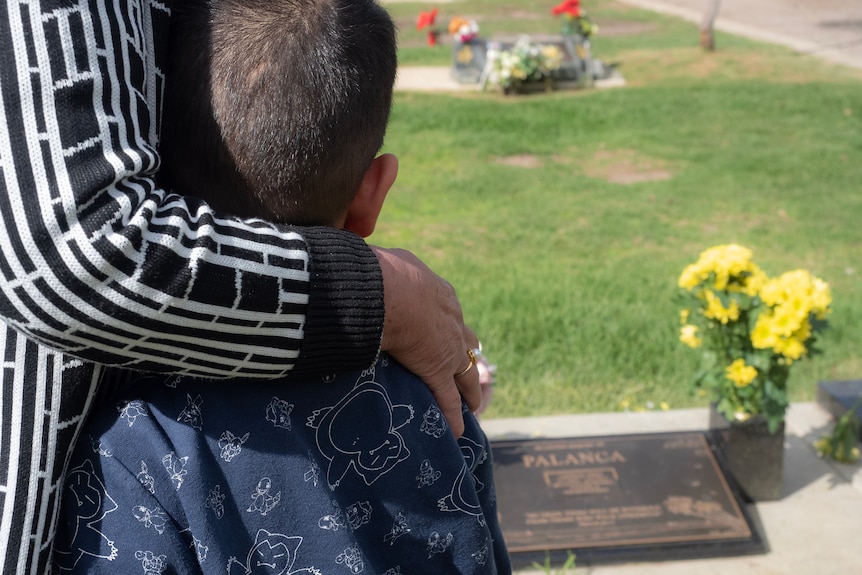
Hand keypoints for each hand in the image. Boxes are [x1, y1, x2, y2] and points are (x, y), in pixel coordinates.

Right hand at [372, 246, 480, 436]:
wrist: (390, 292)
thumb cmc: (385, 274)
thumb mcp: (392, 264)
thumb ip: (387, 270)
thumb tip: (369, 268)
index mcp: (441, 295)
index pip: (450, 315)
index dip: (449, 327)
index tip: (445, 333)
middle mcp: (453, 322)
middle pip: (467, 343)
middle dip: (467, 356)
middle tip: (469, 368)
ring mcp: (449, 350)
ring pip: (467, 374)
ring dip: (470, 389)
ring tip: (472, 403)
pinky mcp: (439, 372)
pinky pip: (448, 400)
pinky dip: (452, 417)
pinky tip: (456, 433)